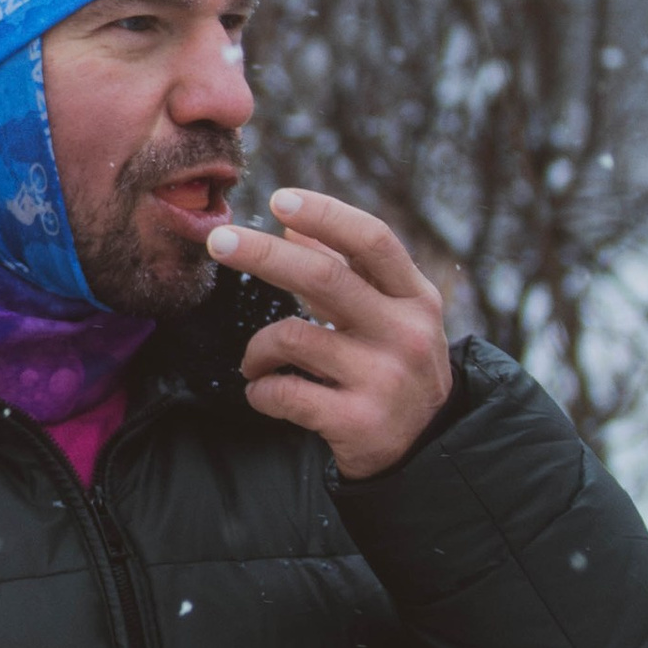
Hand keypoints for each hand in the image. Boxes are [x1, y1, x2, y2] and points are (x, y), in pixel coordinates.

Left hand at [209, 187, 453, 480]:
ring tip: (256, 361)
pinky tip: (265, 392)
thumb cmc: (394, 365)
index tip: (279, 198)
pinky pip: (284, 393)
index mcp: (415, 297)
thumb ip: (344, 270)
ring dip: (257, 348)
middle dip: (263, 255)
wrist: (428, 449)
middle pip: (325, 278)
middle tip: (219, 241)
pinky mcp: (358, 423)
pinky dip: (260, 390)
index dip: (326, 215)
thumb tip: (291, 226)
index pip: (373, 241)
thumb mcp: (388, 314)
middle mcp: (405, 333)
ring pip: (292, 337)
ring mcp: (384, 379)